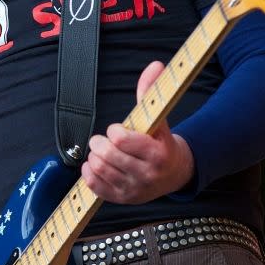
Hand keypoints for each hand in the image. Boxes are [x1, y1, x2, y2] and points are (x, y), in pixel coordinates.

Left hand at [81, 60, 194, 204]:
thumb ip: (152, 92)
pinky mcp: (121, 199)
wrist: (176, 174)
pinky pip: (93, 185)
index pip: (121, 140)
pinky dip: (89, 171)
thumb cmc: (163, 144)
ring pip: (98, 168)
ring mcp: (132, 190)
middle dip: (100, 142)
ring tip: (103, 151)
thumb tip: (155, 65)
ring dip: (94, 155)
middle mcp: (146, 175)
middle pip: (106, 155)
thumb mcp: (159, 120)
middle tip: (105, 140)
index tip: (118, 130)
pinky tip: (98, 164)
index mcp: (157, 154)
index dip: (114, 131)